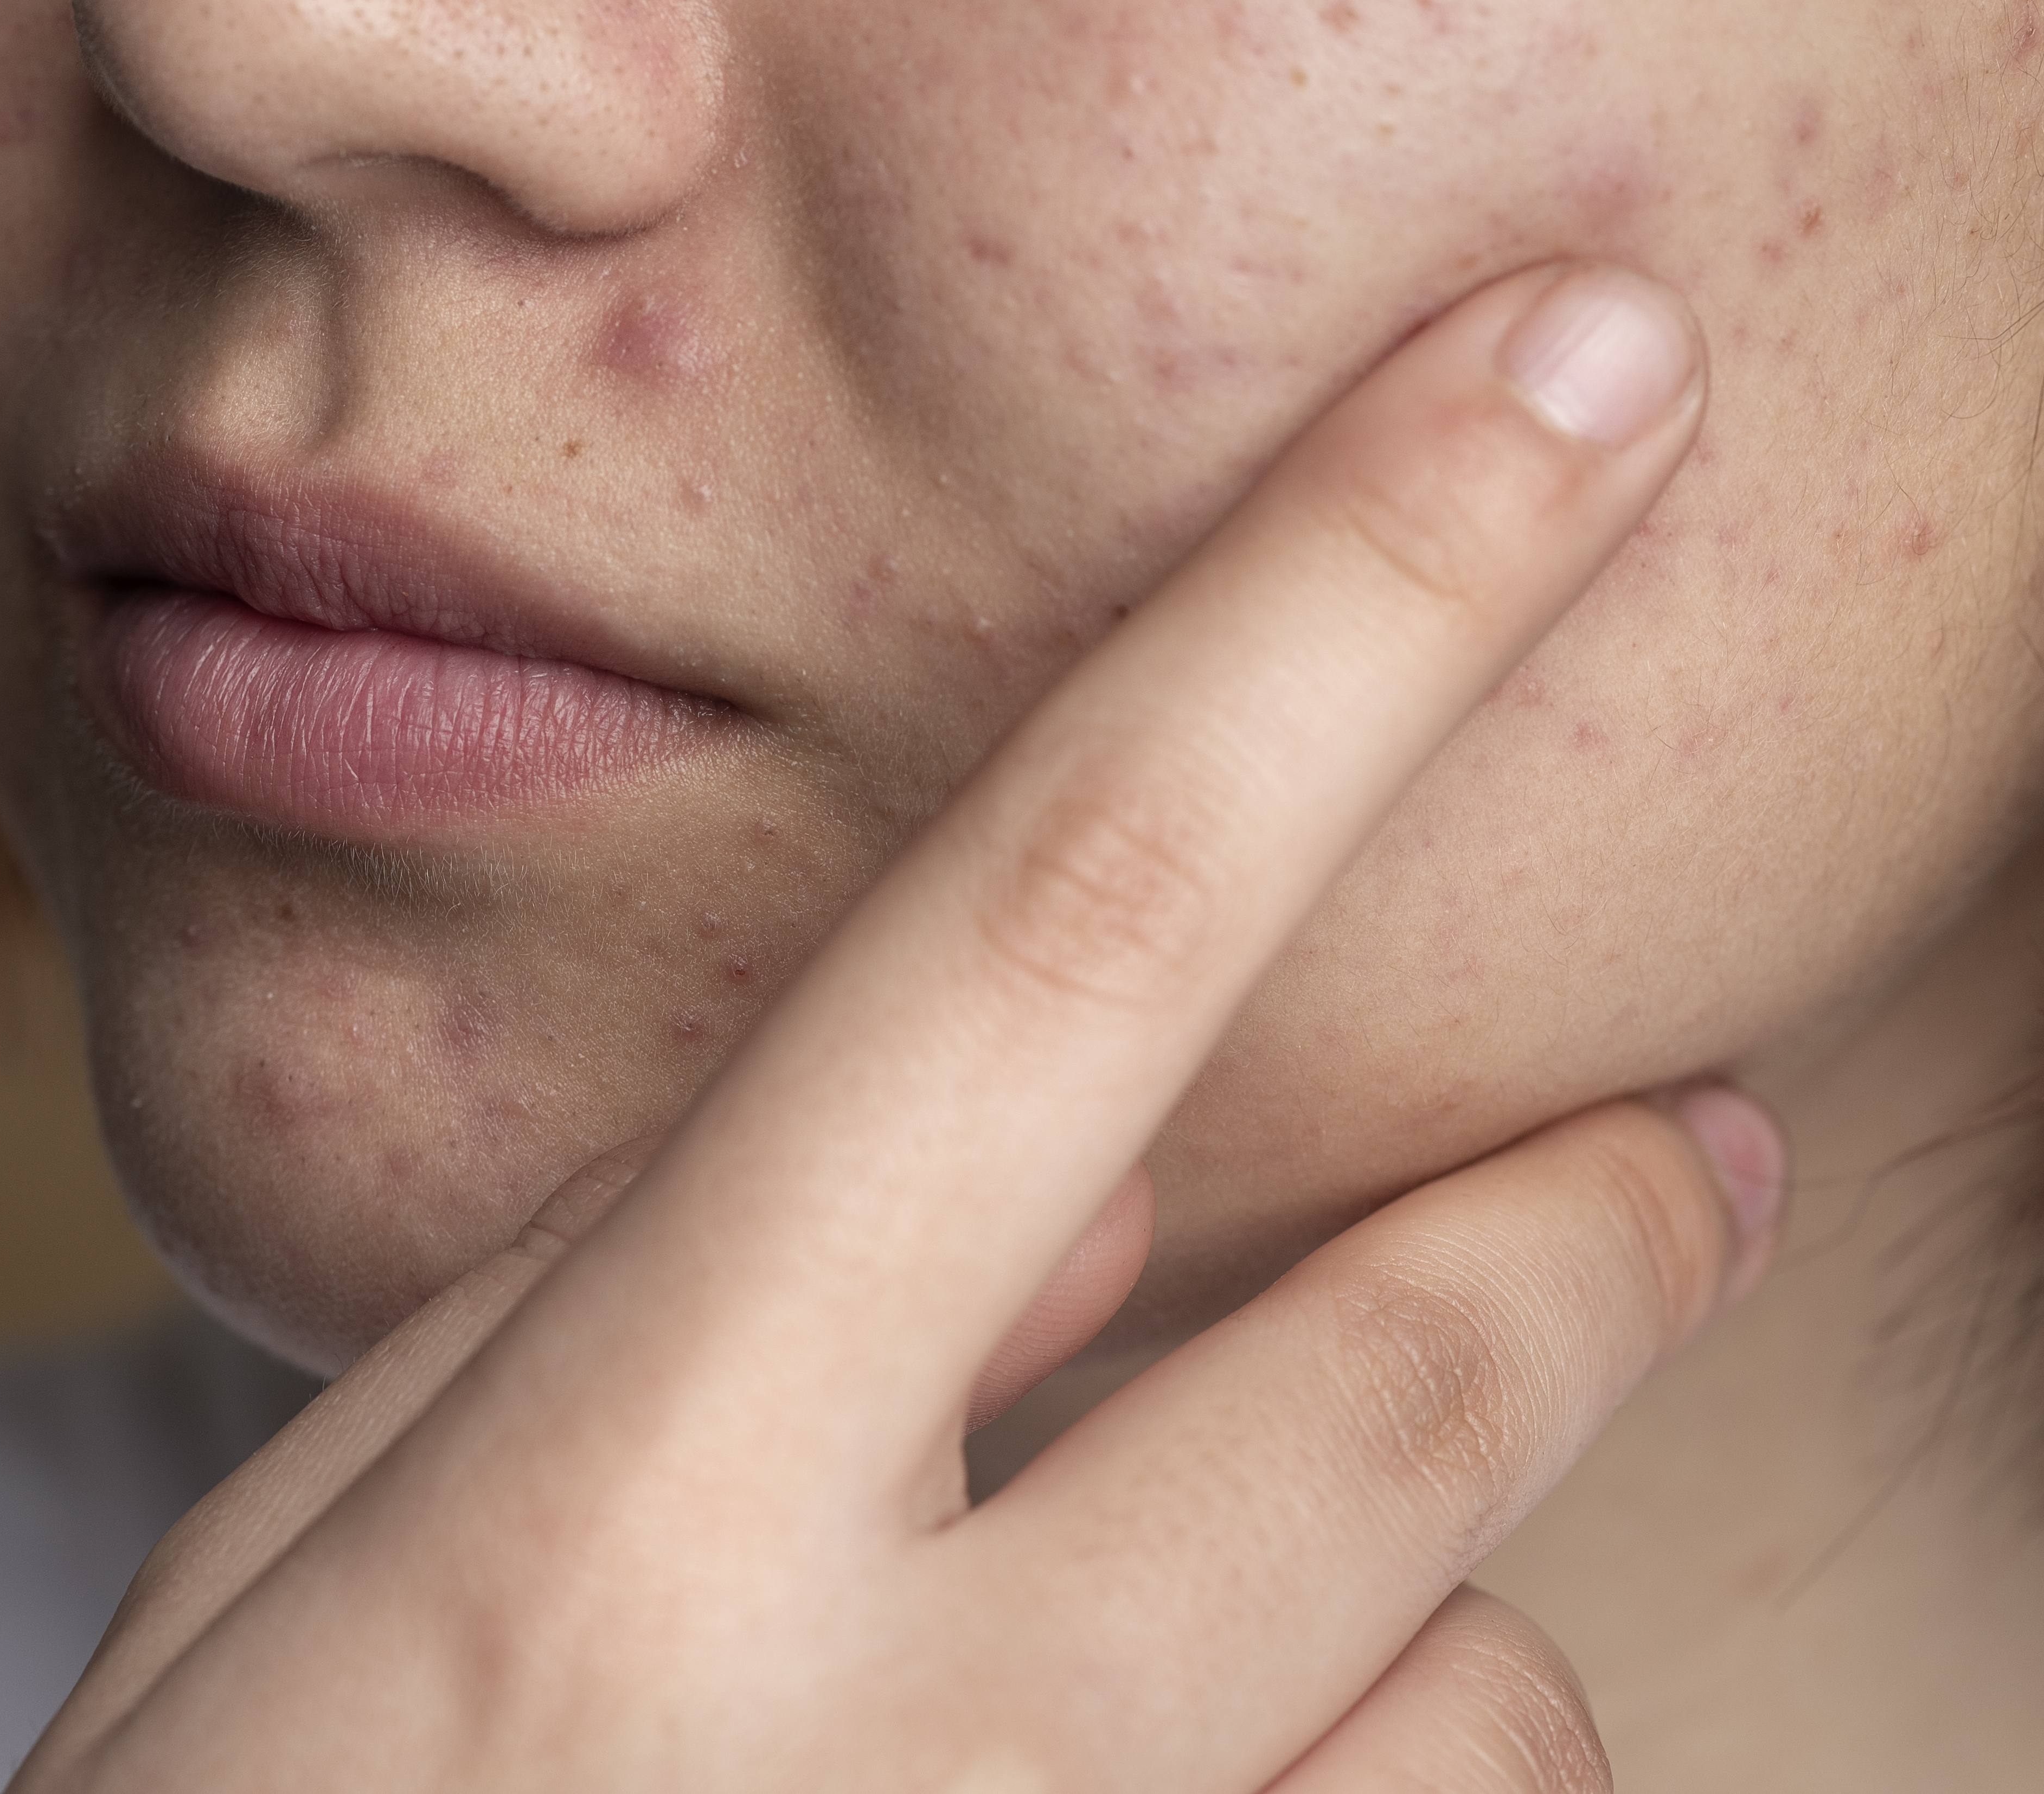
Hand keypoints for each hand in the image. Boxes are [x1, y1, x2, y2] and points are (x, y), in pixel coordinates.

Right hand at [14, 260, 1778, 1791]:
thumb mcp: (343, 1566)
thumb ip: (662, 1322)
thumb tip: (1058, 1164)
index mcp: (622, 1499)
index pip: (1062, 924)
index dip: (1340, 606)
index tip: (1565, 384)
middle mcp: (873, 1731)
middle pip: (1419, 1361)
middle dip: (1613, 1209)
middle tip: (1701, 1143)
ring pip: (1481, 1707)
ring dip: (1414, 1646)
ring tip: (1230, 1689)